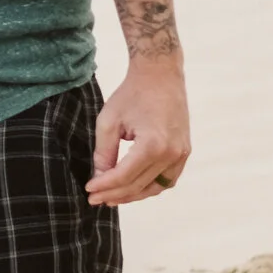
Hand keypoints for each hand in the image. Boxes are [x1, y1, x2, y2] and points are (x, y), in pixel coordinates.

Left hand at [88, 54, 190, 206]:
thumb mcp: (109, 121)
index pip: (124, 176)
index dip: (104, 186)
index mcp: (152, 145)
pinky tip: (133, 188)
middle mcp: (171, 153)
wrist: (160, 74)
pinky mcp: (184, 151)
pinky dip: (150, 186)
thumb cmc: (132, 94)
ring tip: (112, 197)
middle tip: (95, 198)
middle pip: (139, 185)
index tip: (88, 190)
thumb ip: (104, 153)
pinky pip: (168, 179)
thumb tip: (100, 177)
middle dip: (114, 194)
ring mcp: (181, 154)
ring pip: (156, 187)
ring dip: (133, 195)